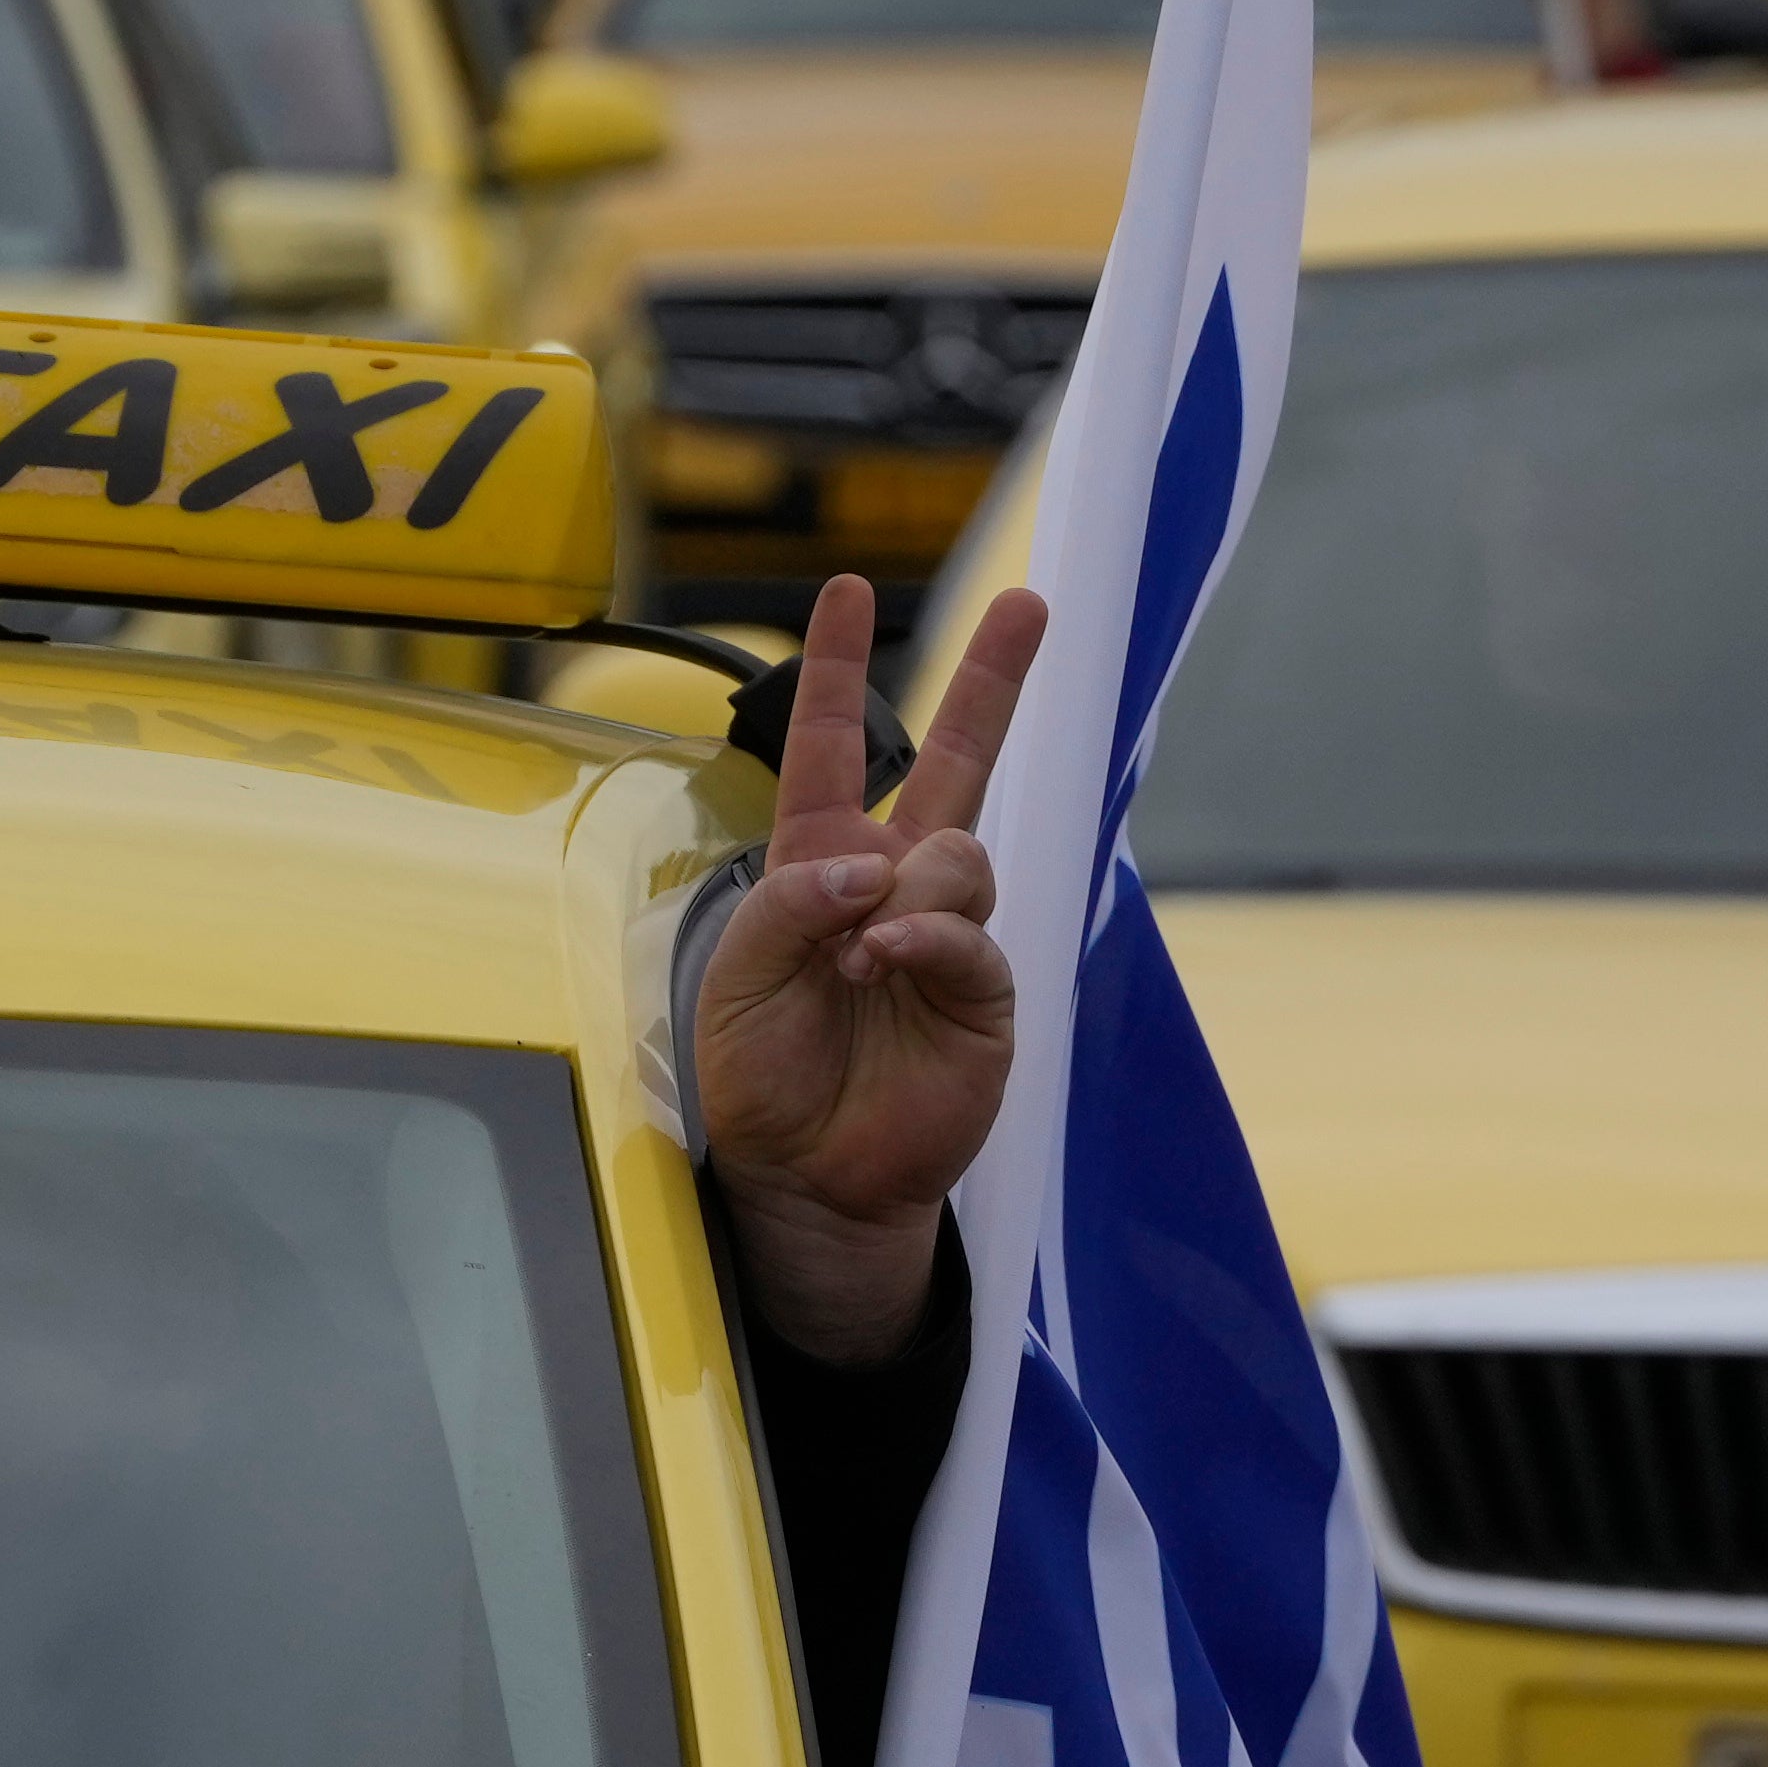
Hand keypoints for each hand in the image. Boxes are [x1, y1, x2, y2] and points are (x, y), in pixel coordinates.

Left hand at [696, 569, 1047, 1368]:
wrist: (806, 1177)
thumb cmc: (764, 1074)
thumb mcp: (737, 974)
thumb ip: (790, 900)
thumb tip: (876, 867)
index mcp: (820, 863)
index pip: (826, 746)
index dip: (833, 668)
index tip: (845, 589)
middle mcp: (892, 884)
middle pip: (958, 762)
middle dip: (994, 680)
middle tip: (1030, 607)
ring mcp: (945, 934)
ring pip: (958, 853)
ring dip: (903, 892)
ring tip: (859, 957)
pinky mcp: (983, 993)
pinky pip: (969, 933)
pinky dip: (924, 938)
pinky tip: (888, 961)